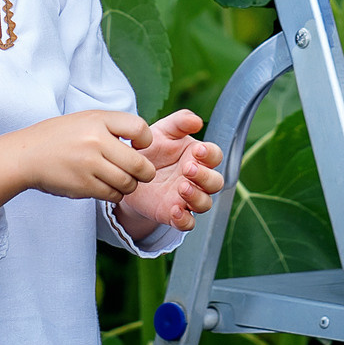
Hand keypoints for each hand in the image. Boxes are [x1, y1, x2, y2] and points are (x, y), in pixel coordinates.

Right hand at [0, 109, 156, 212]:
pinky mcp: (83, 186)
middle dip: (145, 172)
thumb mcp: (85, 120)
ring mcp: (89, 165)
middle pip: (139, 164)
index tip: (139, 146)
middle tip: (141, 173)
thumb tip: (143, 142)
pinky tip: (105, 186)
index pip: (139, 128)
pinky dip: (114, 194)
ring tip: (120, 180)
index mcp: (98, 120)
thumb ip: (112, 127)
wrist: (26, 155)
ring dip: (129, 185)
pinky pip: (112, 195)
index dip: (145, 141)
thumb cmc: (59, 137)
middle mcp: (96, 141)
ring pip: (128, 183)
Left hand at [117, 110, 224, 235]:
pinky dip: (184, 220)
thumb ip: (180, 122)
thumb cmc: (151, 149)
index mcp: (198, 157)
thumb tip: (198, 121)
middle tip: (188, 168)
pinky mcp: (174, 214)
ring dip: (197, 197)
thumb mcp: (162, 131)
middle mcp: (197, 179)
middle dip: (205, 176)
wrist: (128, 172)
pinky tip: (175, 210)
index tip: (197, 150)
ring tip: (181, 187)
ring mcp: (187, 198)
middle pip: (216, 182)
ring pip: (205, 203)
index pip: (215, 156)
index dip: (210, 154)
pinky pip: (188, 223)